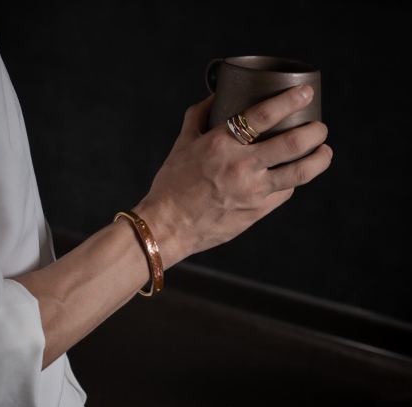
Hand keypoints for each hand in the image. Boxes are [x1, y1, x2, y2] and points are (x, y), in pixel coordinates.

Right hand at [134, 85, 331, 267]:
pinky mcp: (256, 212)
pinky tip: (294, 176)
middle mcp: (241, 166)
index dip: (290, 100)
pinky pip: (284, 194)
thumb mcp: (181, 145)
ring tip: (325, 151)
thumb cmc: (172, 185)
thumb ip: (198, 117)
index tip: (306, 93)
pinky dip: (293, 182)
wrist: (168, 226)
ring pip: (299, 172)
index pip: (264, 115)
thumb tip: (213, 96)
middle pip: (293, 143)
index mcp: (220, 143)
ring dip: (320, 159)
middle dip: (315, 130)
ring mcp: (252, 191)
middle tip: (320, 127)